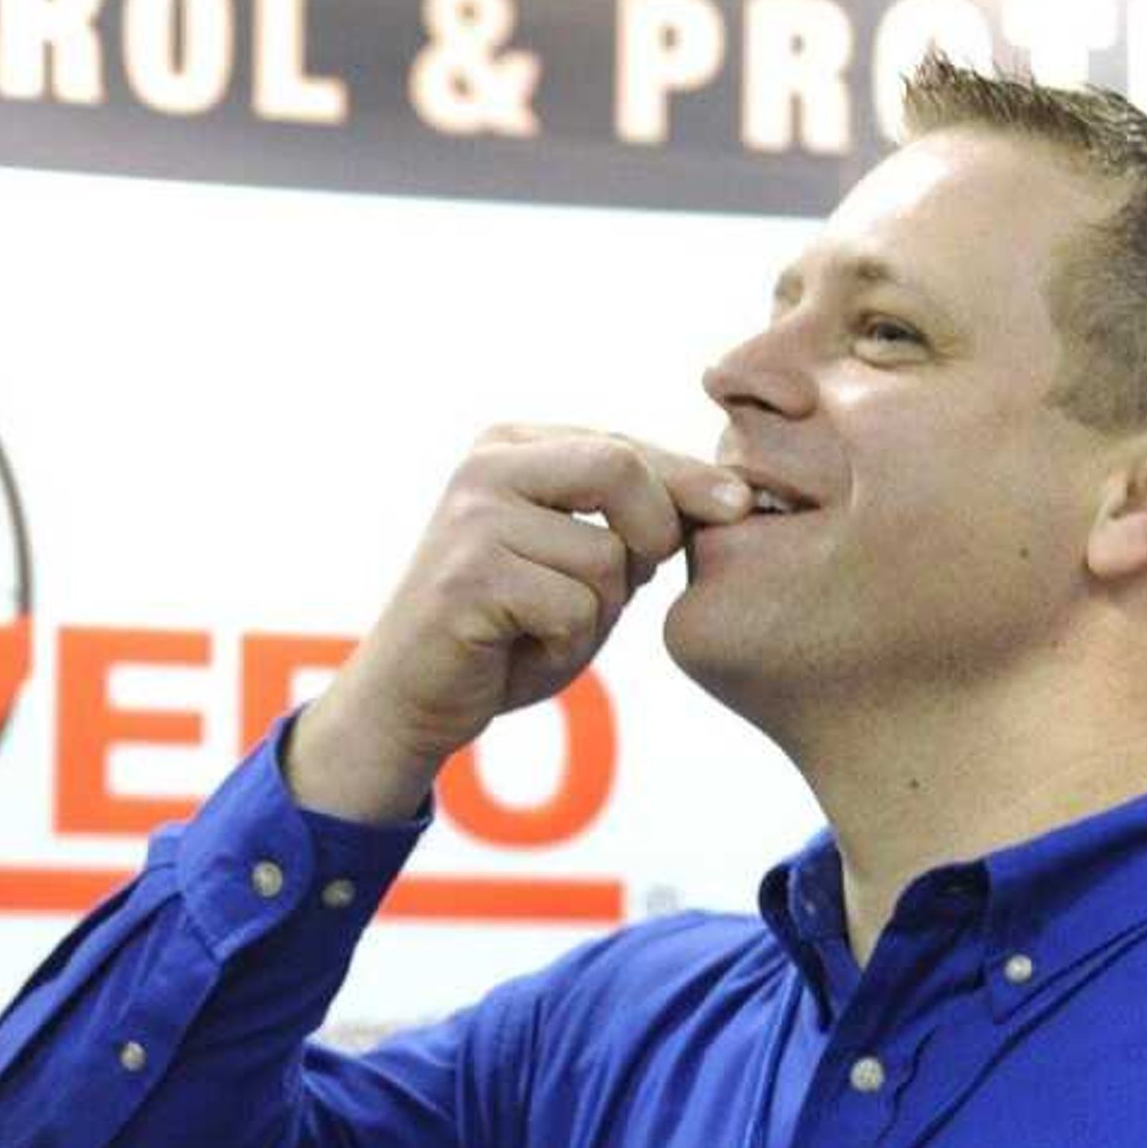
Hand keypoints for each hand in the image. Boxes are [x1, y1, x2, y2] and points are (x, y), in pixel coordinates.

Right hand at [288, 429, 749, 823]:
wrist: (407, 700)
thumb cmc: (504, 634)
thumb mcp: (573, 561)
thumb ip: (627, 522)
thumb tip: (728, 497)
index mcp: (510, 447)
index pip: (624, 446)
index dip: (688, 479)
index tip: (739, 504)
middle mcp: (485, 467)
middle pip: (621, 469)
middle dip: (654, 532)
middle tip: (636, 583)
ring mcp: (472, 519)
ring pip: (606, 556)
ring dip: (598, 613)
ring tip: (544, 630)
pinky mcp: (469, 577)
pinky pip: (573, 608)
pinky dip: (565, 647)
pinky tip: (520, 651)